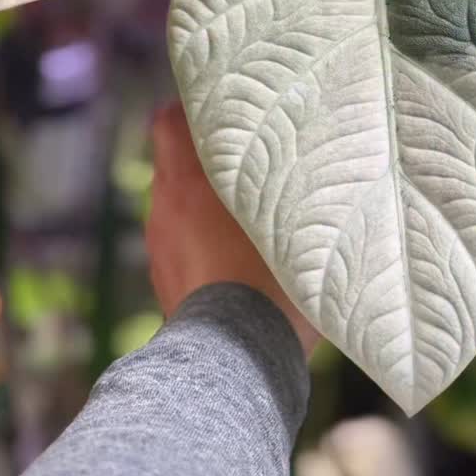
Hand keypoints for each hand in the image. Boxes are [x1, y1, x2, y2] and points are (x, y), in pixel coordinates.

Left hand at [146, 100, 318, 358]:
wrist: (234, 364)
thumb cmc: (270, 285)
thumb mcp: (293, 223)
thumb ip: (295, 185)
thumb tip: (314, 164)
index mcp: (186, 185)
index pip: (168, 121)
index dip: (191, 111)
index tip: (223, 111)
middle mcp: (164, 210)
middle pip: (176, 163)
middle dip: (207, 159)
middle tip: (251, 160)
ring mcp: (160, 249)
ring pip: (178, 206)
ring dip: (205, 204)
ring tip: (248, 215)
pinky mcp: (165, 283)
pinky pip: (181, 244)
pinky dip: (201, 242)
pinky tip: (237, 260)